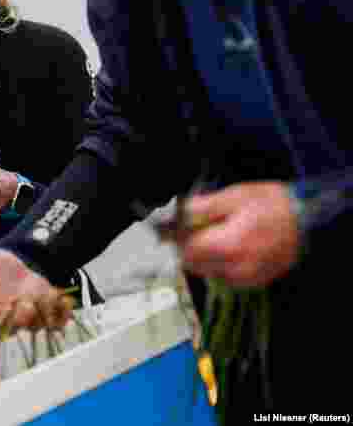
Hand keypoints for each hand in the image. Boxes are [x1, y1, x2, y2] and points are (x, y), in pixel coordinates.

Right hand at [0, 250, 69, 329]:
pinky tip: (62, 300)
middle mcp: (8, 317)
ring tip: (42, 298)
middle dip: (19, 315)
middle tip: (23, 303)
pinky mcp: (48, 316)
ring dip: (41, 313)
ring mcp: (30, 319)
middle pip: (12, 324)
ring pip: (35, 324)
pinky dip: (62, 313)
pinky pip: (57, 322)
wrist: (24, 263)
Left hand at [177, 181, 298, 286]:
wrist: (308, 218)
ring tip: (213, 236)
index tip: (169, 228)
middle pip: (195, 264)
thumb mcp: (234, 196)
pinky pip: (227, 277)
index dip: (175, 239)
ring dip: (203, 258)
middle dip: (188, 248)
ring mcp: (248, 277)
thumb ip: (203, 207)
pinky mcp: (257, 281)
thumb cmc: (271, 203)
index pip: (186, 250)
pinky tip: (229, 248)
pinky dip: (221, 265)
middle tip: (190, 230)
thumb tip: (180, 214)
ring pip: (209, 273)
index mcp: (228, 245)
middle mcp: (236, 267)